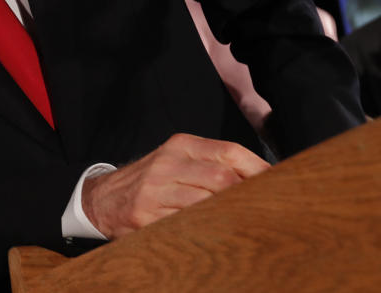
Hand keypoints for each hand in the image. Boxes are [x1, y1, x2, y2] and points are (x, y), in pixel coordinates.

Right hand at [81, 133, 268, 238]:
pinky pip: (186, 226)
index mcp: (179, 145)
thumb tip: (264, 180)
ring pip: (206, 204)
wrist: (101, 198)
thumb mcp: (176, 160)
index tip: (282, 186)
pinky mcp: (145, 216)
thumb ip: (212, 164)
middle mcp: (166, 164)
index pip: (229, 152)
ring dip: (230, 217)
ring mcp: (154, 191)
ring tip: (248, 226)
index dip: (259, 170)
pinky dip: (206, 232)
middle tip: (268, 212)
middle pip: (222, 178)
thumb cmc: (151, 180)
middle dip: (247, 197)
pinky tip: (217, 236)